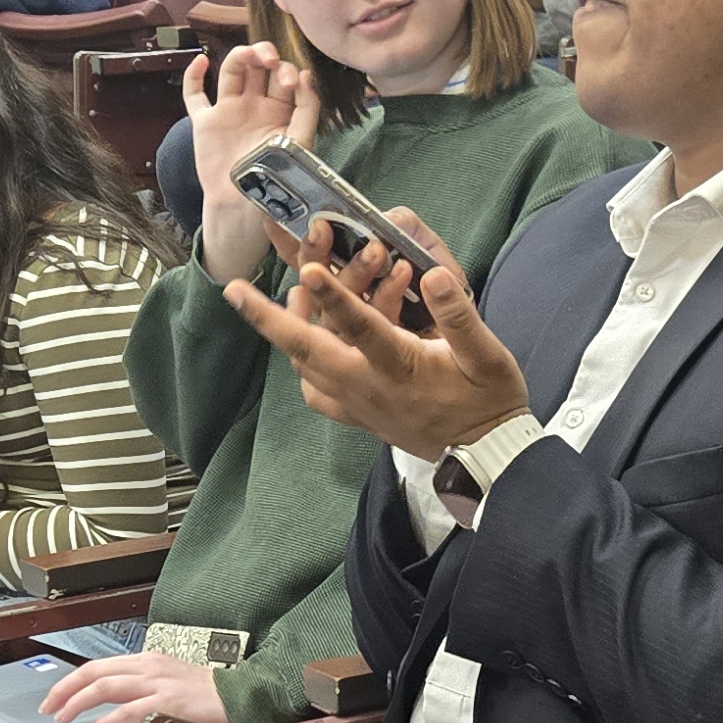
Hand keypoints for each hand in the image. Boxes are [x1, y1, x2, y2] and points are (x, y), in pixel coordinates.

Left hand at [37, 650, 228, 722]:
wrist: (242, 697)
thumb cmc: (209, 695)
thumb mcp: (169, 682)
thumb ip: (141, 688)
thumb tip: (112, 704)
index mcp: (148, 661)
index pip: (99, 666)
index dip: (71, 681)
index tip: (56, 696)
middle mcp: (149, 667)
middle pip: (94, 672)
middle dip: (64, 690)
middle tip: (48, 707)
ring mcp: (158, 684)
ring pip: (104, 687)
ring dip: (77, 702)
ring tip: (63, 717)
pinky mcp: (168, 703)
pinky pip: (128, 711)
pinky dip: (106, 721)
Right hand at [184, 44, 323, 280]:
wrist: (244, 210)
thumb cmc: (277, 181)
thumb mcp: (301, 143)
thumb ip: (307, 108)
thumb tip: (306, 74)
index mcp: (281, 111)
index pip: (285, 76)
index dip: (288, 71)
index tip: (291, 82)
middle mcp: (256, 106)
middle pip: (260, 67)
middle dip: (267, 56)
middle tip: (271, 62)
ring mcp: (230, 112)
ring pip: (233, 71)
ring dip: (241, 56)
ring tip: (250, 55)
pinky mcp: (205, 122)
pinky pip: (194, 95)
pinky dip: (193, 76)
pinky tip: (201, 61)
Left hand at [223, 212, 527, 460]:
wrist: (485, 455)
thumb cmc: (489, 400)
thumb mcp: (488, 354)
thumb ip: (458, 314)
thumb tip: (433, 274)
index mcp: (400, 366)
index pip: (360, 326)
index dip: (333, 296)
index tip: (306, 268)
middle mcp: (369, 386)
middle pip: (308, 351)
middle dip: (268, 319)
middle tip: (234, 291)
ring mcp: (359, 405)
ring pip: (306, 369)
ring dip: (285, 335)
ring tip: (272, 305)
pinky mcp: (359, 417)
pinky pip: (318, 394)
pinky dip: (303, 369)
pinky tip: (303, 353)